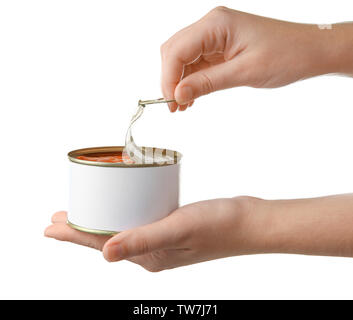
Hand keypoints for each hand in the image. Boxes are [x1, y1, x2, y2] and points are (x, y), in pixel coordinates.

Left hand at [45, 197, 265, 271]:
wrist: (249, 222)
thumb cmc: (220, 226)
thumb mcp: (178, 229)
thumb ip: (143, 240)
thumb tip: (104, 254)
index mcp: (149, 257)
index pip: (102, 244)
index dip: (74, 235)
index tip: (50, 227)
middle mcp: (152, 251)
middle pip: (107, 237)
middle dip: (81, 228)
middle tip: (59, 217)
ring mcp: (162, 239)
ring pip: (122, 227)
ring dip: (101, 218)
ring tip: (84, 209)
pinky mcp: (172, 225)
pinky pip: (139, 218)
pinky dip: (124, 211)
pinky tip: (121, 202)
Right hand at [161, 6, 352, 111]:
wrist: (310, 51)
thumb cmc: (286, 55)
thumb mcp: (244, 72)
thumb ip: (207, 83)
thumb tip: (177, 95)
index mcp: (216, 24)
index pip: (177, 50)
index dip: (168, 78)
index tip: (171, 102)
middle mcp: (212, 25)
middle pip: (174, 51)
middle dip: (170, 79)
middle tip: (174, 106)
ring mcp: (215, 35)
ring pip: (183, 58)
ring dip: (179, 81)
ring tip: (182, 105)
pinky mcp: (220, 47)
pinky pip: (197, 63)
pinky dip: (191, 80)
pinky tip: (192, 96)